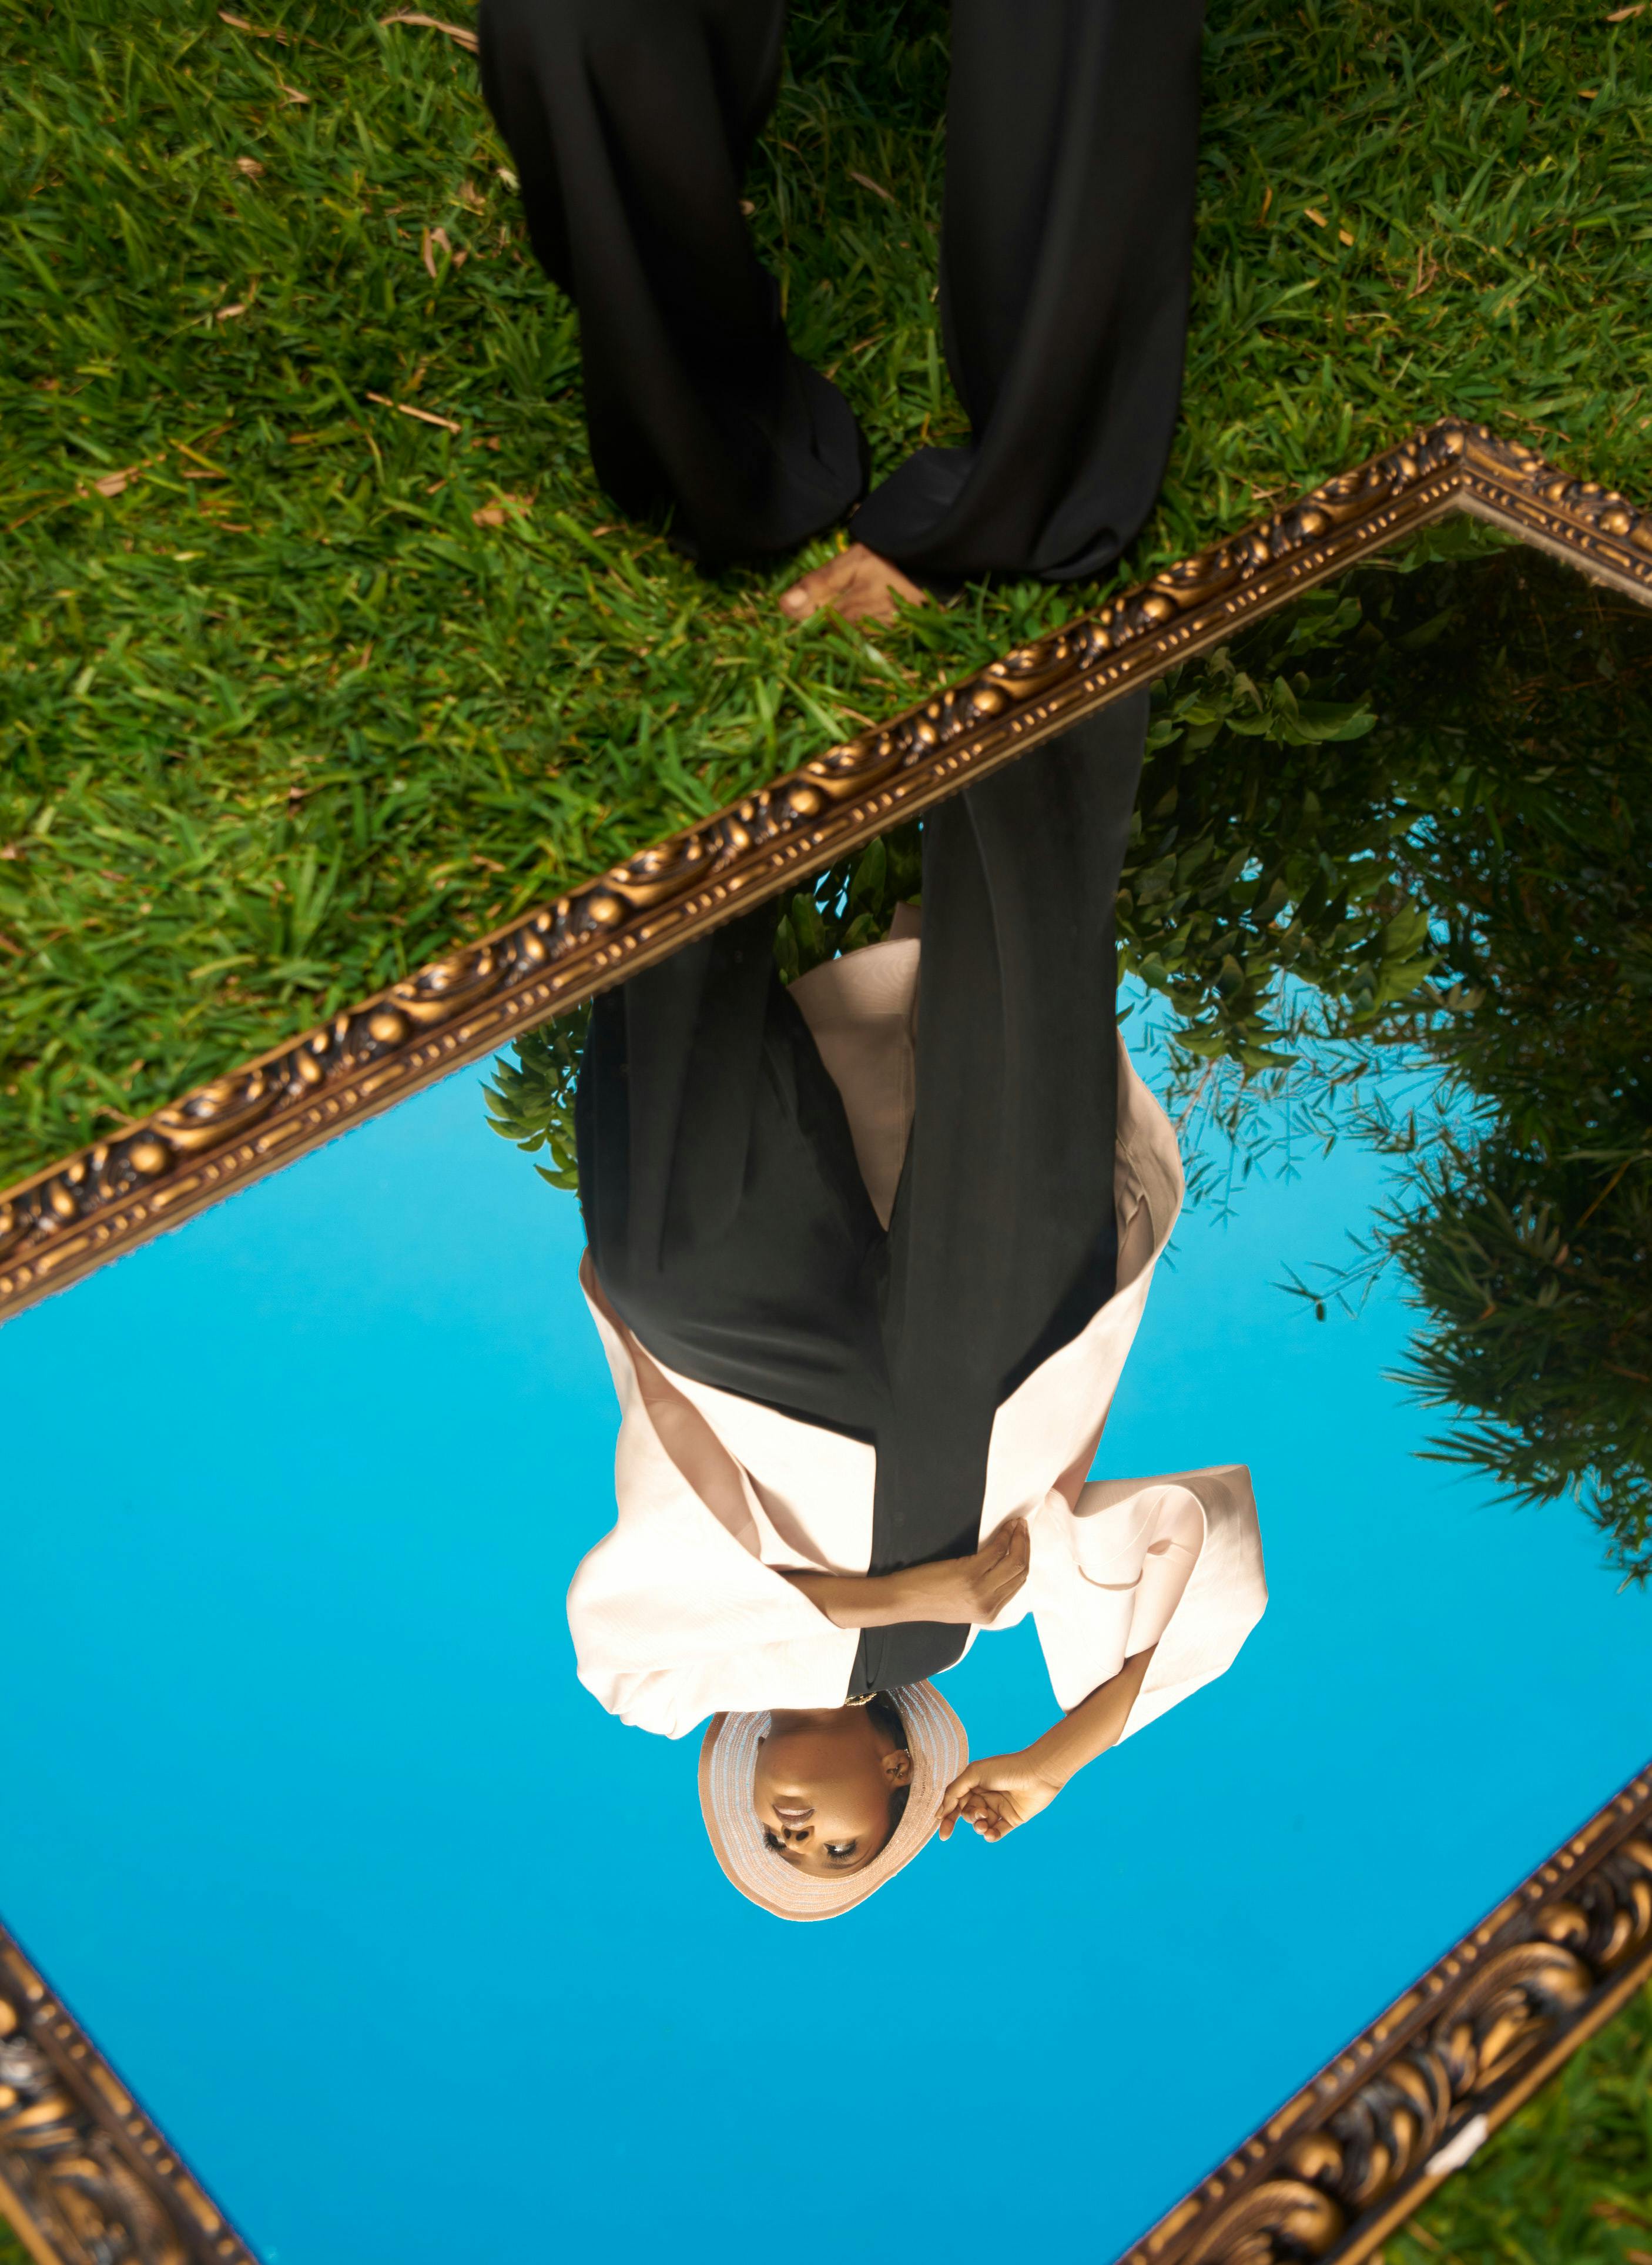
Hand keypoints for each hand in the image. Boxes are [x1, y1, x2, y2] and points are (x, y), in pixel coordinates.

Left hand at [910, 1517, 1030, 1627]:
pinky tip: (1005, 1527)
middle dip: (1025, 1547)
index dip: (1023, 1560)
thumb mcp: (962, 1604)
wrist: (902, 1601)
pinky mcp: (969, 1574)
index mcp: (988, 1615)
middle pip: (1020, 1572)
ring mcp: (980, 1590)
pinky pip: (995, 1551)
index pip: (1018, 1585)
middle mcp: (989, 1605)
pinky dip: (1003, 1536)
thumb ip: (983, 1593)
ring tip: (1017, 1524)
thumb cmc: (927, 1597)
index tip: (1023, 1543)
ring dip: (1018, 1538)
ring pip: (1014, 1561)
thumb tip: (999, 1569)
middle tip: (1023, 1528)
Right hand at [937, 1754, 1063, 1842]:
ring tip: (984, 1824)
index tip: (943, 1834)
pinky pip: (998, 1832)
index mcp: (975, 1784)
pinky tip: (990, 1834)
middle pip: (968, 1814)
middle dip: (969, 1817)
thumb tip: (939, 1813)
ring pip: (981, 1824)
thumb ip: (954, 1792)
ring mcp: (999, 1808)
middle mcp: (986, 1796)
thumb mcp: (974, 1774)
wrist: (1038, 1773)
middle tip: (981, 1813)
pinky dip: (991, 1835)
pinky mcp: (1012, 1819)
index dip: (948, 1817)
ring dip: (979, 1827)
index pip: (956, 1803)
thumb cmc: (1006, 1768)